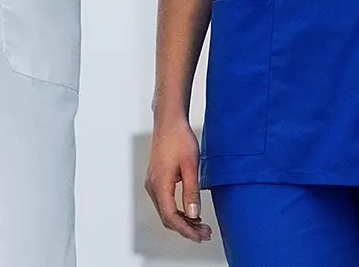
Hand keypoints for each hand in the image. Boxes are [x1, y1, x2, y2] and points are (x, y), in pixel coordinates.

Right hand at [143, 118, 210, 242]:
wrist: (169, 122)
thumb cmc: (179, 139)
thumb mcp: (190, 166)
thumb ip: (191, 192)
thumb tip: (193, 214)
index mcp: (160, 183)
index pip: (170, 216)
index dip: (186, 230)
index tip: (200, 236)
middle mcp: (153, 186)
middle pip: (167, 217)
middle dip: (186, 229)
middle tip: (205, 233)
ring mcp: (153, 183)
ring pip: (165, 211)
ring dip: (183, 221)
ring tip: (201, 226)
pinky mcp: (156, 180)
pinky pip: (165, 203)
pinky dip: (178, 212)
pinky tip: (191, 212)